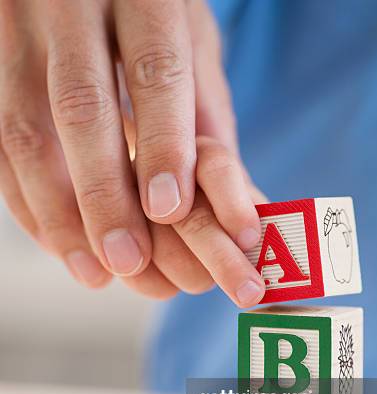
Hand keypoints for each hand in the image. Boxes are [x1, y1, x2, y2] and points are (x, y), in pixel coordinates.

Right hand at [0, 0, 262, 305]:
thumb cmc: (155, 15)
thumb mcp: (193, 46)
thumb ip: (206, 117)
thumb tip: (239, 207)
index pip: (154, 71)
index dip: (161, 144)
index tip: (168, 210)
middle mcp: (72, 8)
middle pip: (81, 108)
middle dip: (104, 195)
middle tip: (129, 261)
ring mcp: (21, 36)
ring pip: (26, 131)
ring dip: (59, 214)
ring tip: (95, 271)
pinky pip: (0, 145)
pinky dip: (29, 204)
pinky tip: (60, 245)